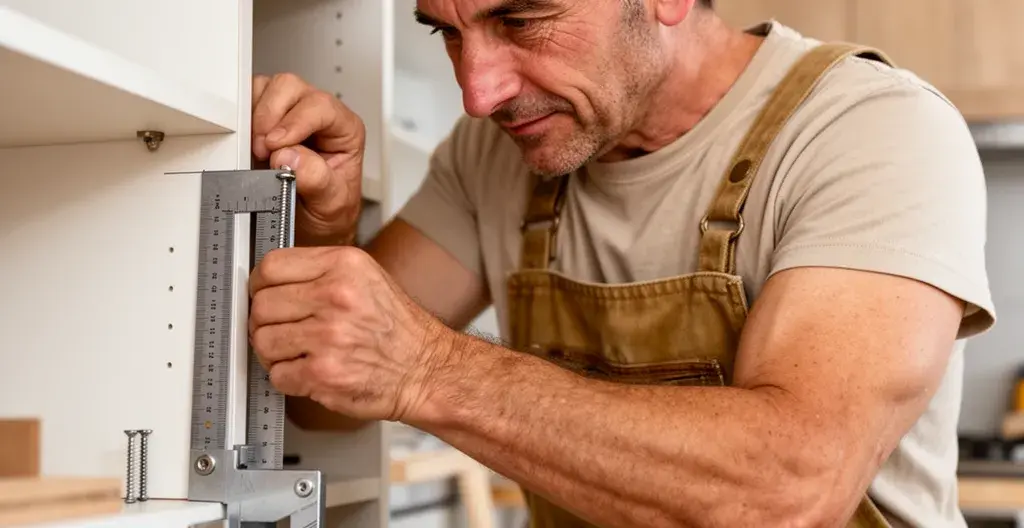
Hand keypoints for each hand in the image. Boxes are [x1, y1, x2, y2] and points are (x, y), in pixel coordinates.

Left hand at [248, 246, 453, 422]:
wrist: (426, 369)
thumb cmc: (397, 330)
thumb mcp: (366, 278)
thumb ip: (319, 273)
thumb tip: (269, 282)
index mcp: (344, 266)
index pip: (271, 266)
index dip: (260, 285)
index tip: (264, 296)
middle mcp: (336, 297)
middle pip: (262, 305)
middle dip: (266, 322)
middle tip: (285, 330)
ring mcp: (328, 336)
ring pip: (263, 341)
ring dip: (275, 353)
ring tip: (300, 353)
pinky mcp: (323, 373)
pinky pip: (277, 375)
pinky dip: (289, 378)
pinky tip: (310, 372)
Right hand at [252, 73, 364, 245]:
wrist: (312, 230)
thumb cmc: (328, 213)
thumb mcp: (331, 206)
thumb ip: (316, 180)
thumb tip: (290, 157)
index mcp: (344, 131)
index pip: (321, 106)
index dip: (295, 122)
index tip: (275, 146)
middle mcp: (318, 116)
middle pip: (290, 88)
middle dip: (270, 116)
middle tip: (263, 151)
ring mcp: (290, 115)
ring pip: (268, 88)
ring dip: (255, 117)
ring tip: (257, 150)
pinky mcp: (266, 120)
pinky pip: (249, 100)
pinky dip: (243, 118)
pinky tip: (248, 143)